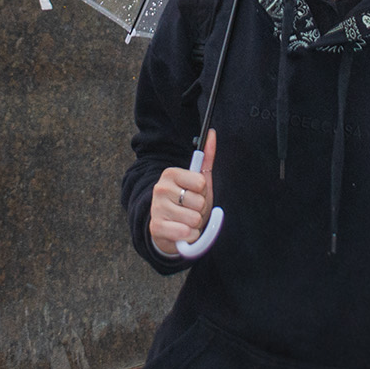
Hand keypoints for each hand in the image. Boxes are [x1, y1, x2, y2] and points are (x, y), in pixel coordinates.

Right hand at [149, 130, 215, 257]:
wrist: (170, 230)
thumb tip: (213, 133)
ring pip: (194, 219)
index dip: (203, 191)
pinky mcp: (156, 227)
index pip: (201, 182)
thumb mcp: (199, 181)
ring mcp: (156, 208)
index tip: (195, 193)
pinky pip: (186, 232)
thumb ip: (206, 157)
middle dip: (199, 209)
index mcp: (170, 174)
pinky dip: (190, 236)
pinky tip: (182, 232)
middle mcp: (160, 188)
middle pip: (199, 202)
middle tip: (190, 210)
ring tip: (186, 221)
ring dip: (195, 224)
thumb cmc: (187, 203)